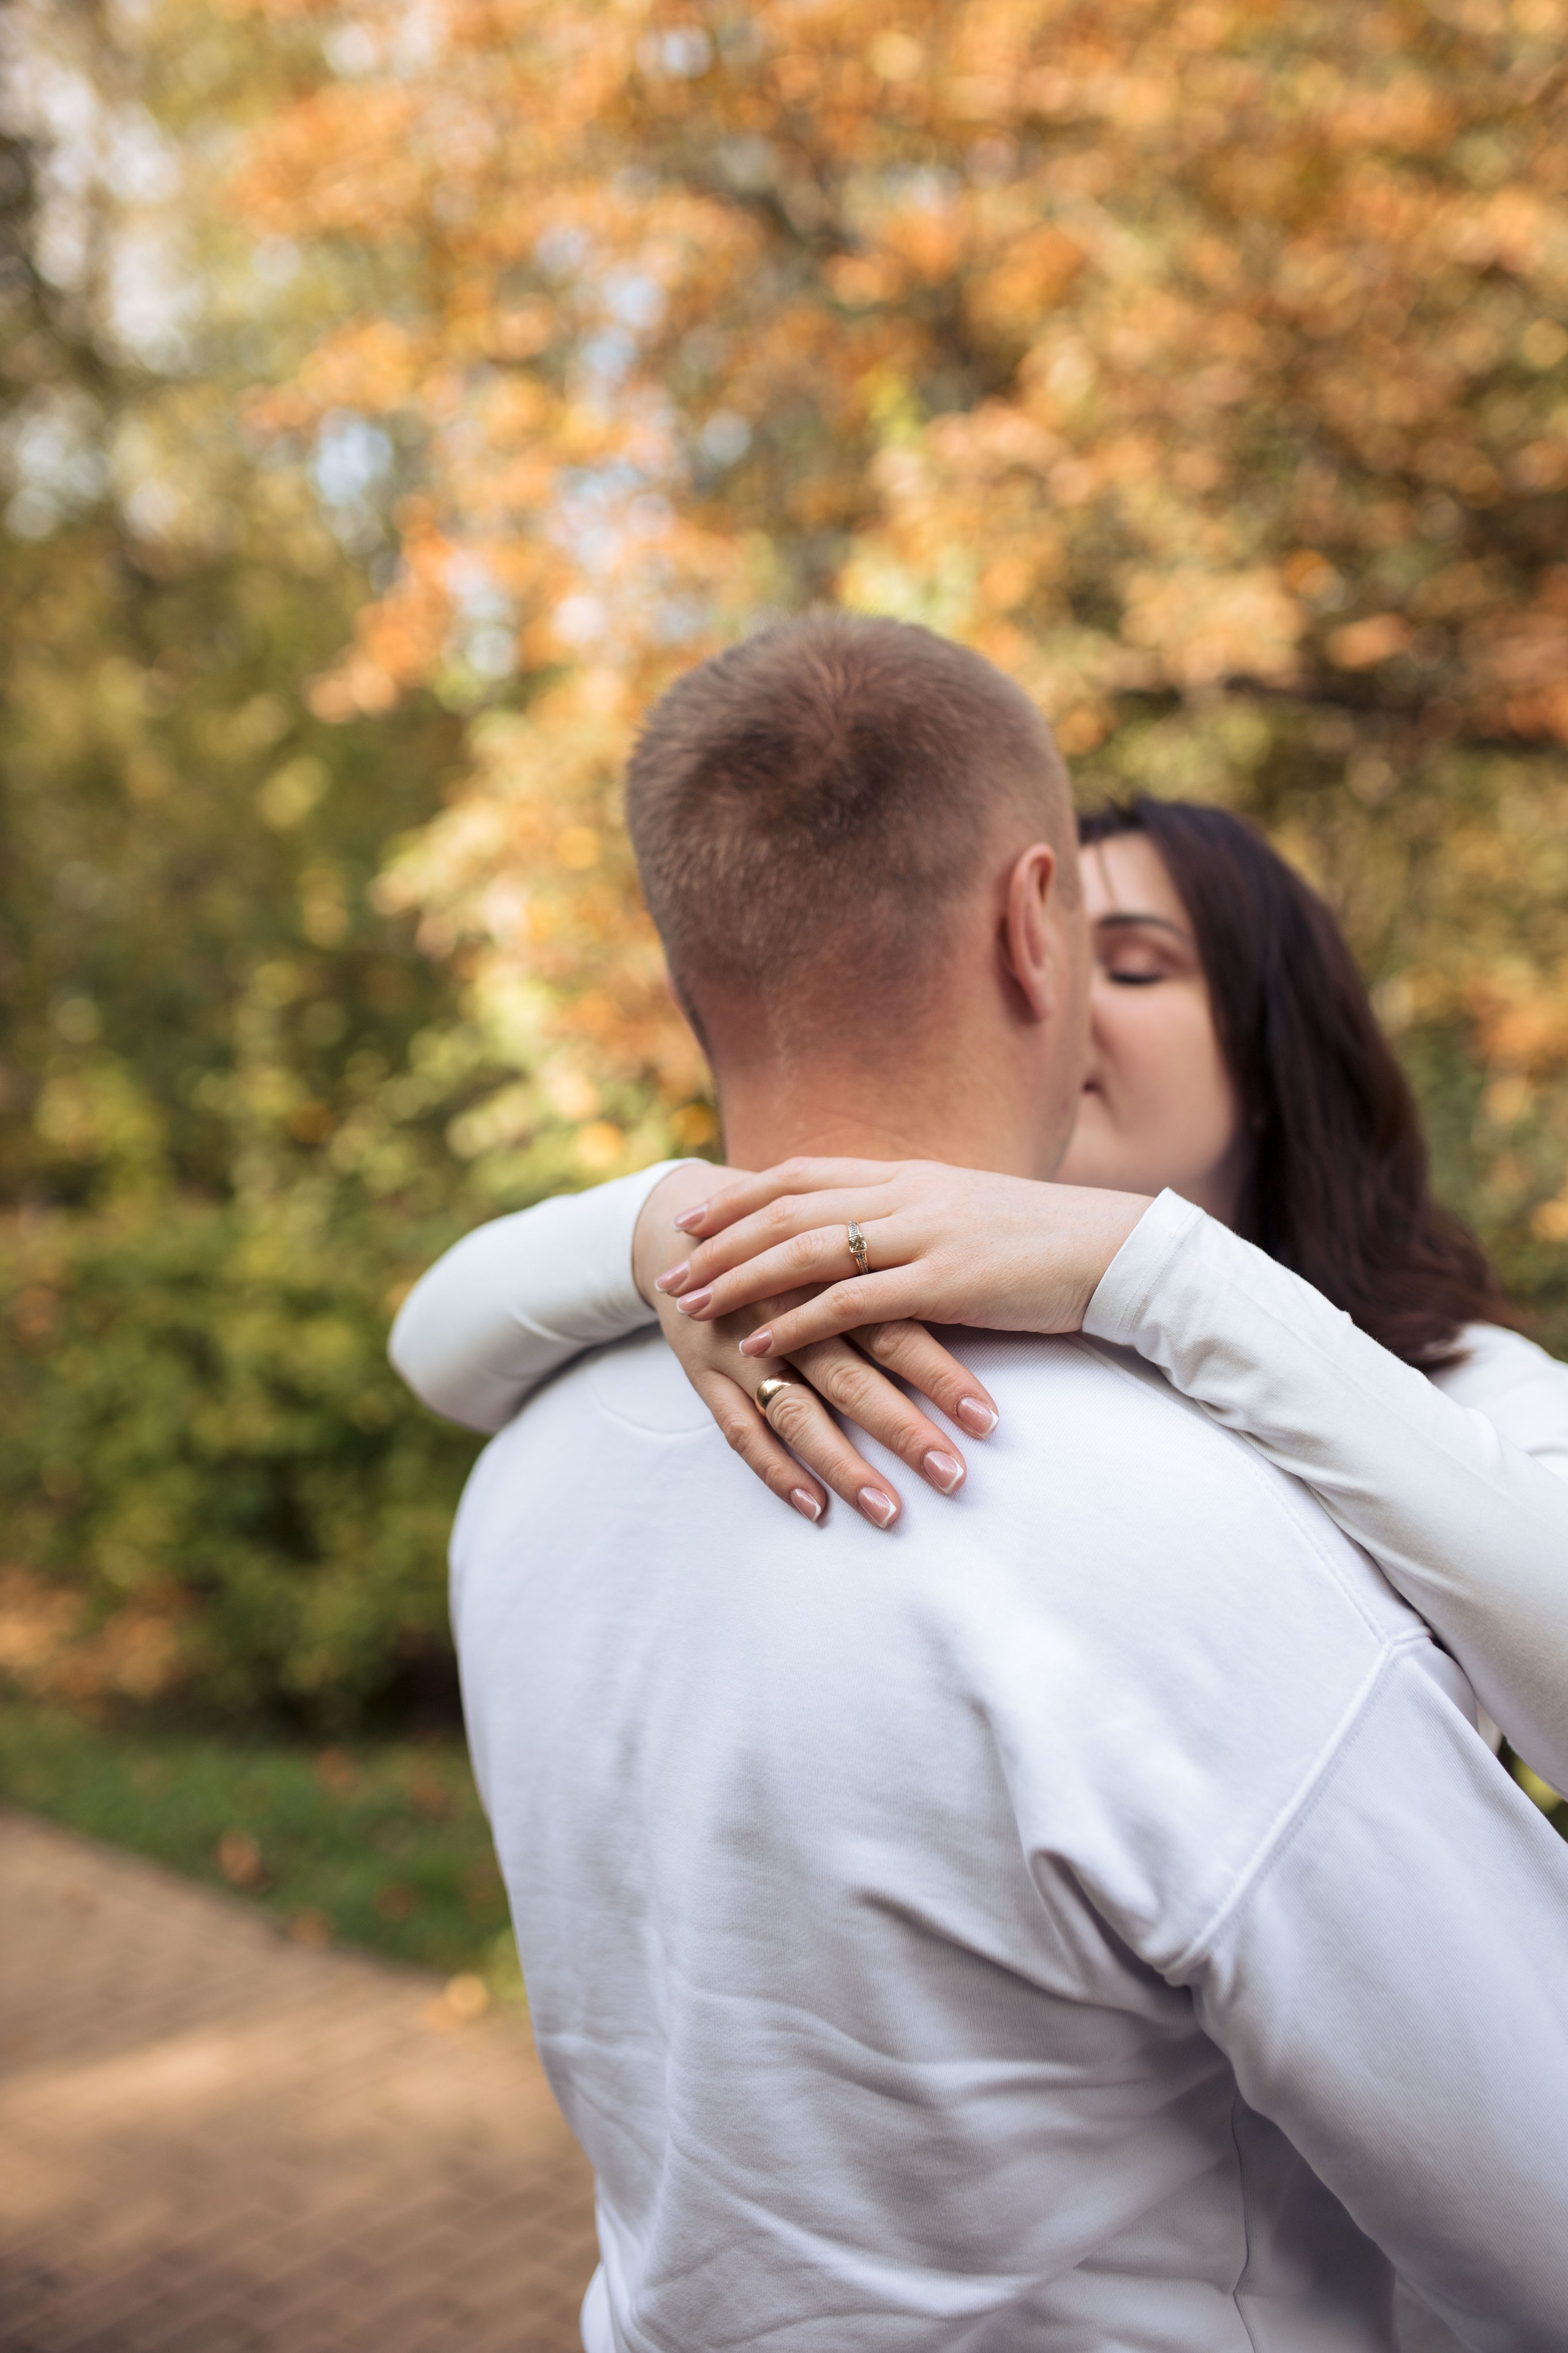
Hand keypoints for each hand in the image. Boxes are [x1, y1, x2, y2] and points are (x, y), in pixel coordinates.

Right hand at [632, 1165, 998, 1529]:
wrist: (679, 1228)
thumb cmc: (786, 1241)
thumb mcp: (835, 1238)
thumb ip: (895, 1269)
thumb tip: (992, 1302)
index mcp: (829, 1273)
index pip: (895, 1328)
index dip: (941, 1375)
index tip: (990, 1422)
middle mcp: (786, 1311)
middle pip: (850, 1376)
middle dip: (902, 1431)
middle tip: (953, 1478)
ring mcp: (739, 1346)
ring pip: (796, 1412)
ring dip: (843, 1465)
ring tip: (890, 1512)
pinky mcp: (704, 1374)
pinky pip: (739, 1432)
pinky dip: (775, 1470)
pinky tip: (815, 1508)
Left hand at [651, 1158, 1152, 1359]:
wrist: (1116, 1250)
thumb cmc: (1048, 1243)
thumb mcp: (970, 1216)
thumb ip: (917, 1219)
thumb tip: (875, 1235)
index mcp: (910, 1175)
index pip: (805, 1173)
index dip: (744, 1194)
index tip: (697, 1214)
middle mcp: (906, 1195)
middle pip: (789, 1207)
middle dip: (722, 1239)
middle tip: (669, 1265)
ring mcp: (923, 1235)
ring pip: (807, 1249)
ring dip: (741, 1279)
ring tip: (692, 1307)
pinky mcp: (944, 1284)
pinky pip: (851, 1303)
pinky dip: (798, 1322)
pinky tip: (761, 1344)